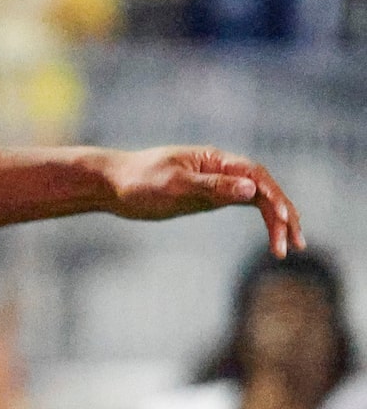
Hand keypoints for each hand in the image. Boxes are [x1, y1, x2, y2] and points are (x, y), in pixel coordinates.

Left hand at [99, 147, 300, 255]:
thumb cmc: (140, 181)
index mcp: (216, 159)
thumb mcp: (175, 185)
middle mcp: (223, 169)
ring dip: (277, 221)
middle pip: (264, 189)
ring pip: (258, 200)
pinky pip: (245, 206)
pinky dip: (262, 219)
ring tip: (287, 249)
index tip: (284, 220)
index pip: (256, 175)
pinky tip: (275, 235)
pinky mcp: (211, 197)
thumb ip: (213, 186)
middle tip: (295, 244)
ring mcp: (219, 183)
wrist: (113, 185)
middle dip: (283, 215)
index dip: (274, 197)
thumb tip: (250, 189)